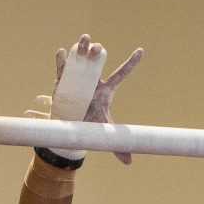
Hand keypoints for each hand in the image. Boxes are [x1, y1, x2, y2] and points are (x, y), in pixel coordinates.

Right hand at [33, 34, 144, 164]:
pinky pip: (62, 67)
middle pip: (98, 60)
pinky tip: (62, 52)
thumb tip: (130, 162)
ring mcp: (78, 76)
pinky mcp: (63, 80)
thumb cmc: (88, 124)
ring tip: (83, 40)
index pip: (122, 74)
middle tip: (96, 49)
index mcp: (106, 88)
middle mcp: (93, 79)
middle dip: (97, 50)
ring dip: (82, 47)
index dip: (132, 63)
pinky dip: (61, 59)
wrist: (70, 126)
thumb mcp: (102, 131)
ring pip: (81, 58)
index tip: (141, 51)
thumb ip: (117, 145)